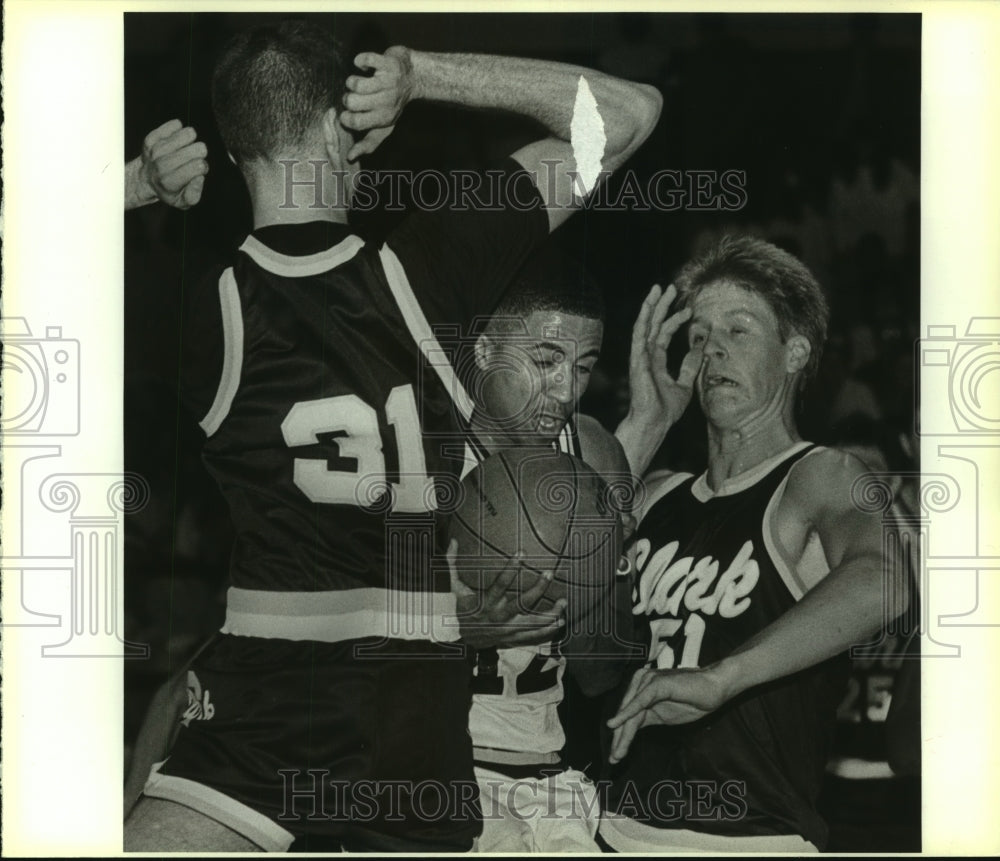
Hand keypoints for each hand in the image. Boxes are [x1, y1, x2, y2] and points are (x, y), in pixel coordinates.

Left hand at [127, 119, 207, 209]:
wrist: (144, 179)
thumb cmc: (168, 190)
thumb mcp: (182, 201)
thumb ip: (194, 194)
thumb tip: (199, 177)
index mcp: (170, 181)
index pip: (200, 165)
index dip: (204, 167)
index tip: (197, 170)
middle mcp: (162, 165)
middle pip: (199, 148)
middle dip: (199, 154)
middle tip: (190, 159)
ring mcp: (156, 149)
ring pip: (189, 133)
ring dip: (190, 141)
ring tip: (183, 149)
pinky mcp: (152, 137)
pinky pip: (177, 124)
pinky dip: (179, 131)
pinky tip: (175, 142)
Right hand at [342, 46, 414, 160]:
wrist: (414, 76)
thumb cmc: (393, 103)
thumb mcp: (383, 126)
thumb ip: (368, 142)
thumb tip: (350, 156)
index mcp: (384, 118)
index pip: (355, 122)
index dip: (346, 116)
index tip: (348, 111)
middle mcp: (387, 102)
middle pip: (352, 102)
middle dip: (347, 97)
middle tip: (355, 95)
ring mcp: (388, 82)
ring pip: (355, 83)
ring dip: (351, 80)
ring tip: (359, 81)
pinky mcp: (388, 63)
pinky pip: (366, 60)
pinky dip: (360, 60)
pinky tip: (364, 65)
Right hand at [447, 540, 565, 648]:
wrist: (463, 640)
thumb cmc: (461, 609)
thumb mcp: (453, 588)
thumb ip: (452, 564)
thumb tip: (453, 540)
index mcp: (485, 602)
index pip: (499, 584)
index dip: (510, 569)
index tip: (521, 553)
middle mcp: (498, 616)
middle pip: (521, 603)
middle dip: (538, 589)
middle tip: (549, 573)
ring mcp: (508, 629)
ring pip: (532, 623)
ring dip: (550, 614)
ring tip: (563, 602)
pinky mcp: (514, 638)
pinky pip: (534, 636)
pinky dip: (548, 630)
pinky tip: (561, 622)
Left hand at [606, 662, 732, 762]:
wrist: (715, 688)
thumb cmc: (693, 700)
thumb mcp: (665, 716)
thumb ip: (647, 719)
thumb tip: (629, 730)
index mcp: (642, 689)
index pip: (628, 715)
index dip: (621, 736)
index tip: (616, 756)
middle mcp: (641, 682)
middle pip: (626, 714)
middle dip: (619, 738)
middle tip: (614, 759)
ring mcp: (648, 681)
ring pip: (631, 711)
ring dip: (623, 733)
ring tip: (618, 753)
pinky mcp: (657, 684)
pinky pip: (640, 701)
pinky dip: (627, 714)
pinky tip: (616, 724)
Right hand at [626, 284, 702, 431]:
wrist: (654, 423)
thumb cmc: (665, 410)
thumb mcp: (685, 385)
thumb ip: (690, 366)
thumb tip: (701, 349)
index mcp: (655, 360)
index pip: (663, 333)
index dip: (675, 320)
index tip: (690, 311)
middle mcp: (646, 355)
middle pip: (652, 324)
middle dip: (661, 305)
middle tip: (670, 288)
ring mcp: (640, 357)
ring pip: (643, 325)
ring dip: (650, 306)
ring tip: (658, 289)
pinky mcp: (637, 360)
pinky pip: (638, 335)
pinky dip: (643, 320)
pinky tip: (648, 307)